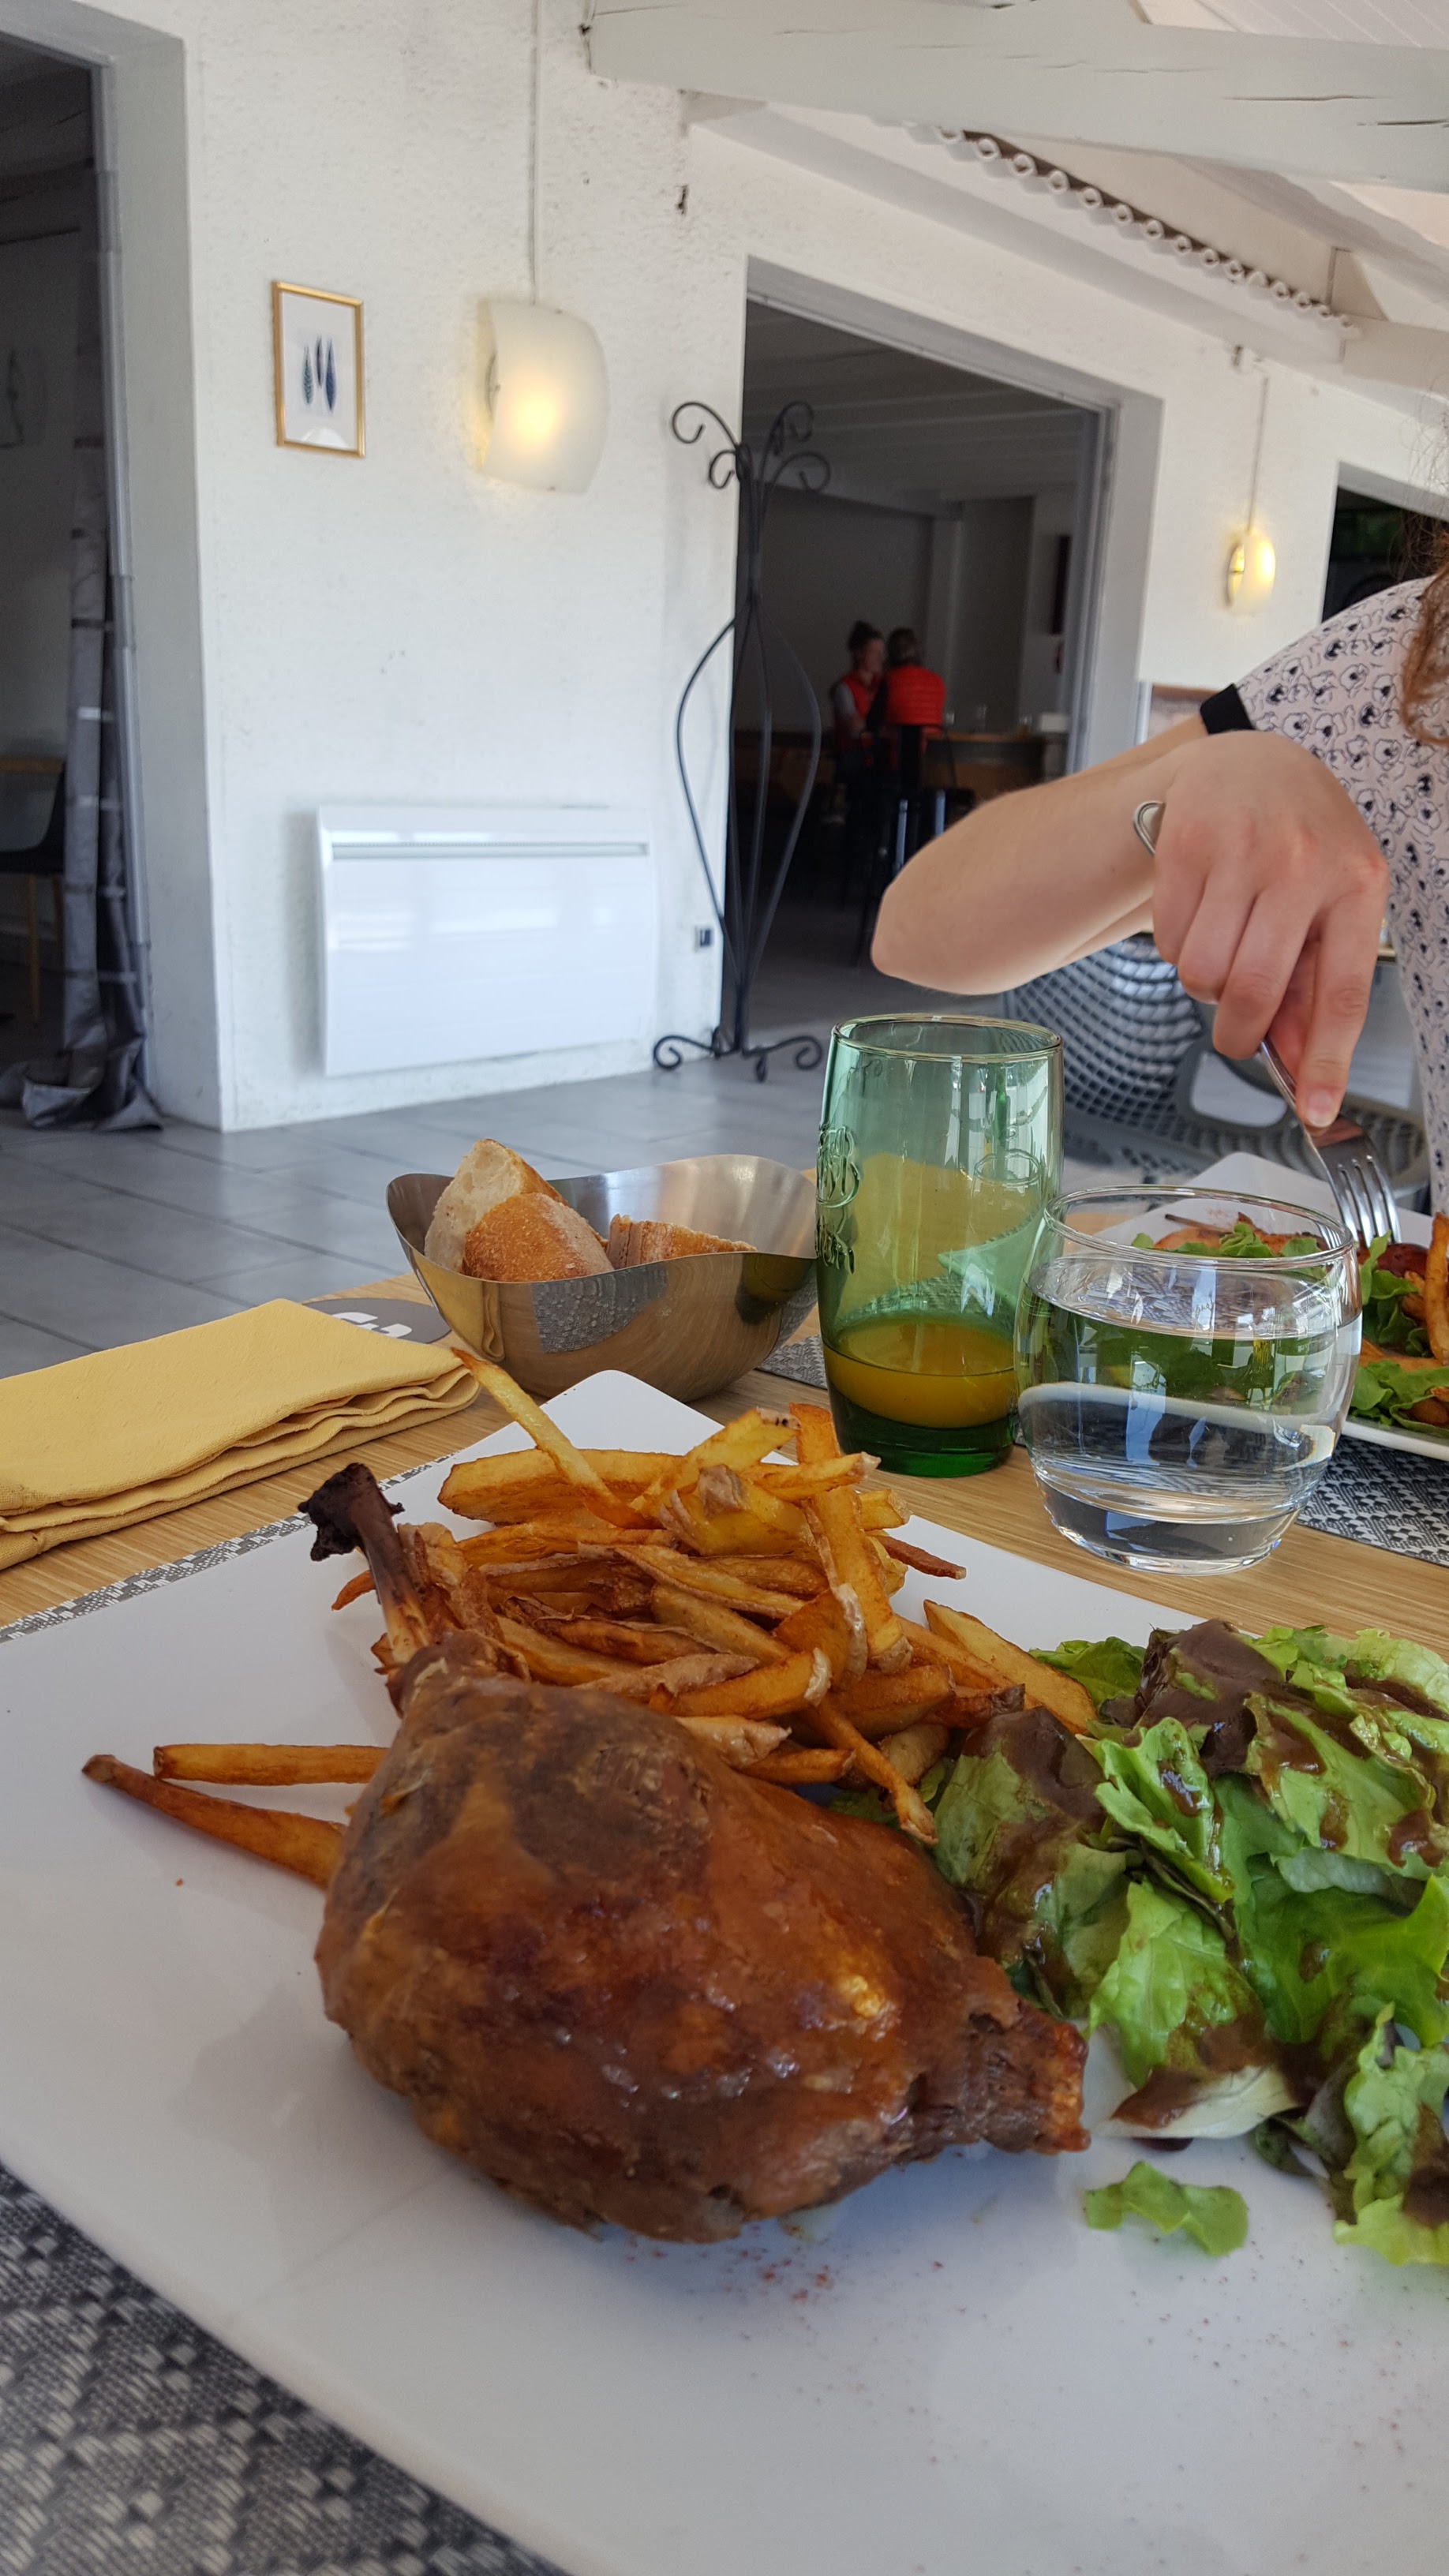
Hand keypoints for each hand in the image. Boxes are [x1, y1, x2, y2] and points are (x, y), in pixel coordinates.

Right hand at [1150, 730, 1388, 1127]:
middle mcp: (1303, 862)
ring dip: (1204, 982)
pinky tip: (1199, 910)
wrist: (1249, 763)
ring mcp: (1242, 848)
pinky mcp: (1186, 842)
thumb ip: (1314, 983)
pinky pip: (1167, 940)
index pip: (1341, 993)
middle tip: (1235, 1033)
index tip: (1315, 1111)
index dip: (1325, 1060)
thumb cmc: (1299, 844)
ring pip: (1201, 972)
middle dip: (1237, 1033)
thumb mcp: (1329, 904)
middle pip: (1253, 991)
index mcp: (1356, 884)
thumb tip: (1295, 1065)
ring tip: (1223, 945)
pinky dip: (1175, 946)